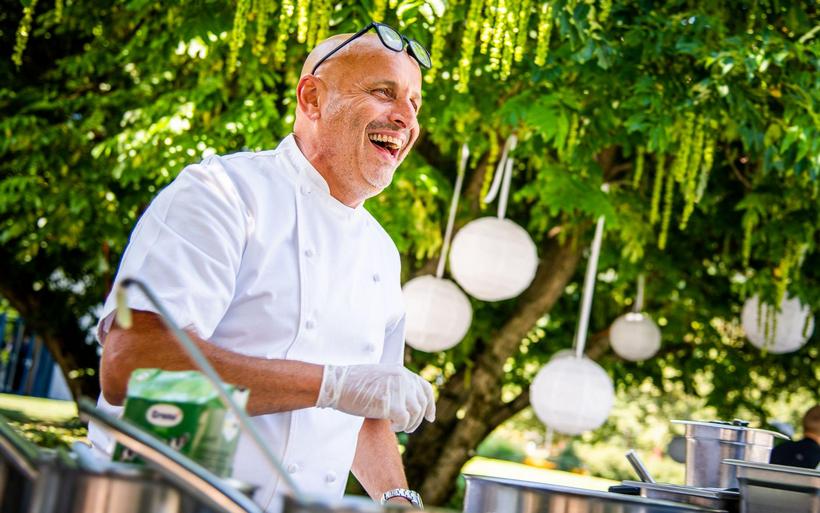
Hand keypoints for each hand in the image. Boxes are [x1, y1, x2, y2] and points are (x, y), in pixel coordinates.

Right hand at [316, 364, 435, 432]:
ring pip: (416, 412)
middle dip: (419, 418)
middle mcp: (402, 377)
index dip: (430, 404)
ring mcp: (397, 388)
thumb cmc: (352, 384)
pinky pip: (405, 419)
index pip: (424, 387)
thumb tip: (406, 401)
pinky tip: (392, 427)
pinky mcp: (390, 402)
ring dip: (409, 423)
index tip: (430, 417)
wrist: (336, 384)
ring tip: (399, 427)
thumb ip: (394, 385)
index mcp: (400, 371)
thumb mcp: (379, 378)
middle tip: (409, 428)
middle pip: (422, 402)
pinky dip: (401, 426)